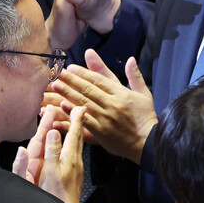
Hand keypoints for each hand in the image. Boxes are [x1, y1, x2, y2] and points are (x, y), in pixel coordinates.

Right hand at [13, 105, 85, 202]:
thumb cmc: (55, 195)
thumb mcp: (50, 172)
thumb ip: (51, 151)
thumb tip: (52, 131)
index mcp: (69, 157)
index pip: (74, 133)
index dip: (76, 119)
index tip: (79, 106)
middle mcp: (76, 160)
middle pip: (79, 137)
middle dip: (78, 122)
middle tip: (79, 109)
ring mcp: (77, 167)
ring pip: (79, 145)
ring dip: (77, 132)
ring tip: (77, 122)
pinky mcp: (75, 174)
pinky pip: (76, 152)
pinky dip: (75, 143)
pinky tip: (73, 145)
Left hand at [50, 49, 155, 163]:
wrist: (148, 142)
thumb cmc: (145, 118)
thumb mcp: (144, 94)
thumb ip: (135, 76)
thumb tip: (131, 59)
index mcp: (121, 94)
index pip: (99, 80)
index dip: (83, 73)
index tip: (70, 67)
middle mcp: (112, 104)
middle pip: (88, 89)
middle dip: (70, 80)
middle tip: (57, 73)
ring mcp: (106, 118)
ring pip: (83, 102)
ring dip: (67, 93)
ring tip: (55, 86)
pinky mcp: (101, 132)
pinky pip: (84, 119)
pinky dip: (73, 112)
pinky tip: (62, 106)